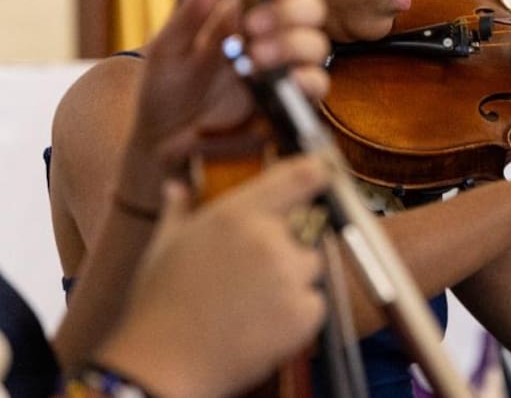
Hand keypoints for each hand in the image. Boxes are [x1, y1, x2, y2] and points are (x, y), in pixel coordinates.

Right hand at [92, 155, 329, 397]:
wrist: (162, 367)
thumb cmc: (159, 306)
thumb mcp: (164, 247)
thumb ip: (180, 210)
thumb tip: (176, 187)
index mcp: (237, 215)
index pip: (301, 175)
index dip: (319, 170)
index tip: (324, 171)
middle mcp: (269, 239)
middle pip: (308, 226)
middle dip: (290, 242)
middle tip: (255, 269)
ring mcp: (289, 277)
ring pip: (312, 265)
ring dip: (294, 278)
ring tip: (252, 300)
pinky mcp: (303, 314)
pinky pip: (315, 302)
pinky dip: (298, 312)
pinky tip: (262, 323)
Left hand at [118, 0, 328, 205]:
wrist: (162, 145)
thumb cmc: (165, 91)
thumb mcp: (169, 49)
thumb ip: (192, 12)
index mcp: (249, 15)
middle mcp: (275, 38)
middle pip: (312, 9)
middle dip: (289, 12)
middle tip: (252, 26)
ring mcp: (285, 71)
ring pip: (317, 45)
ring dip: (294, 44)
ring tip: (255, 57)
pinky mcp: (291, 103)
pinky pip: (316, 86)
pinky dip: (306, 79)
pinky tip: (284, 81)